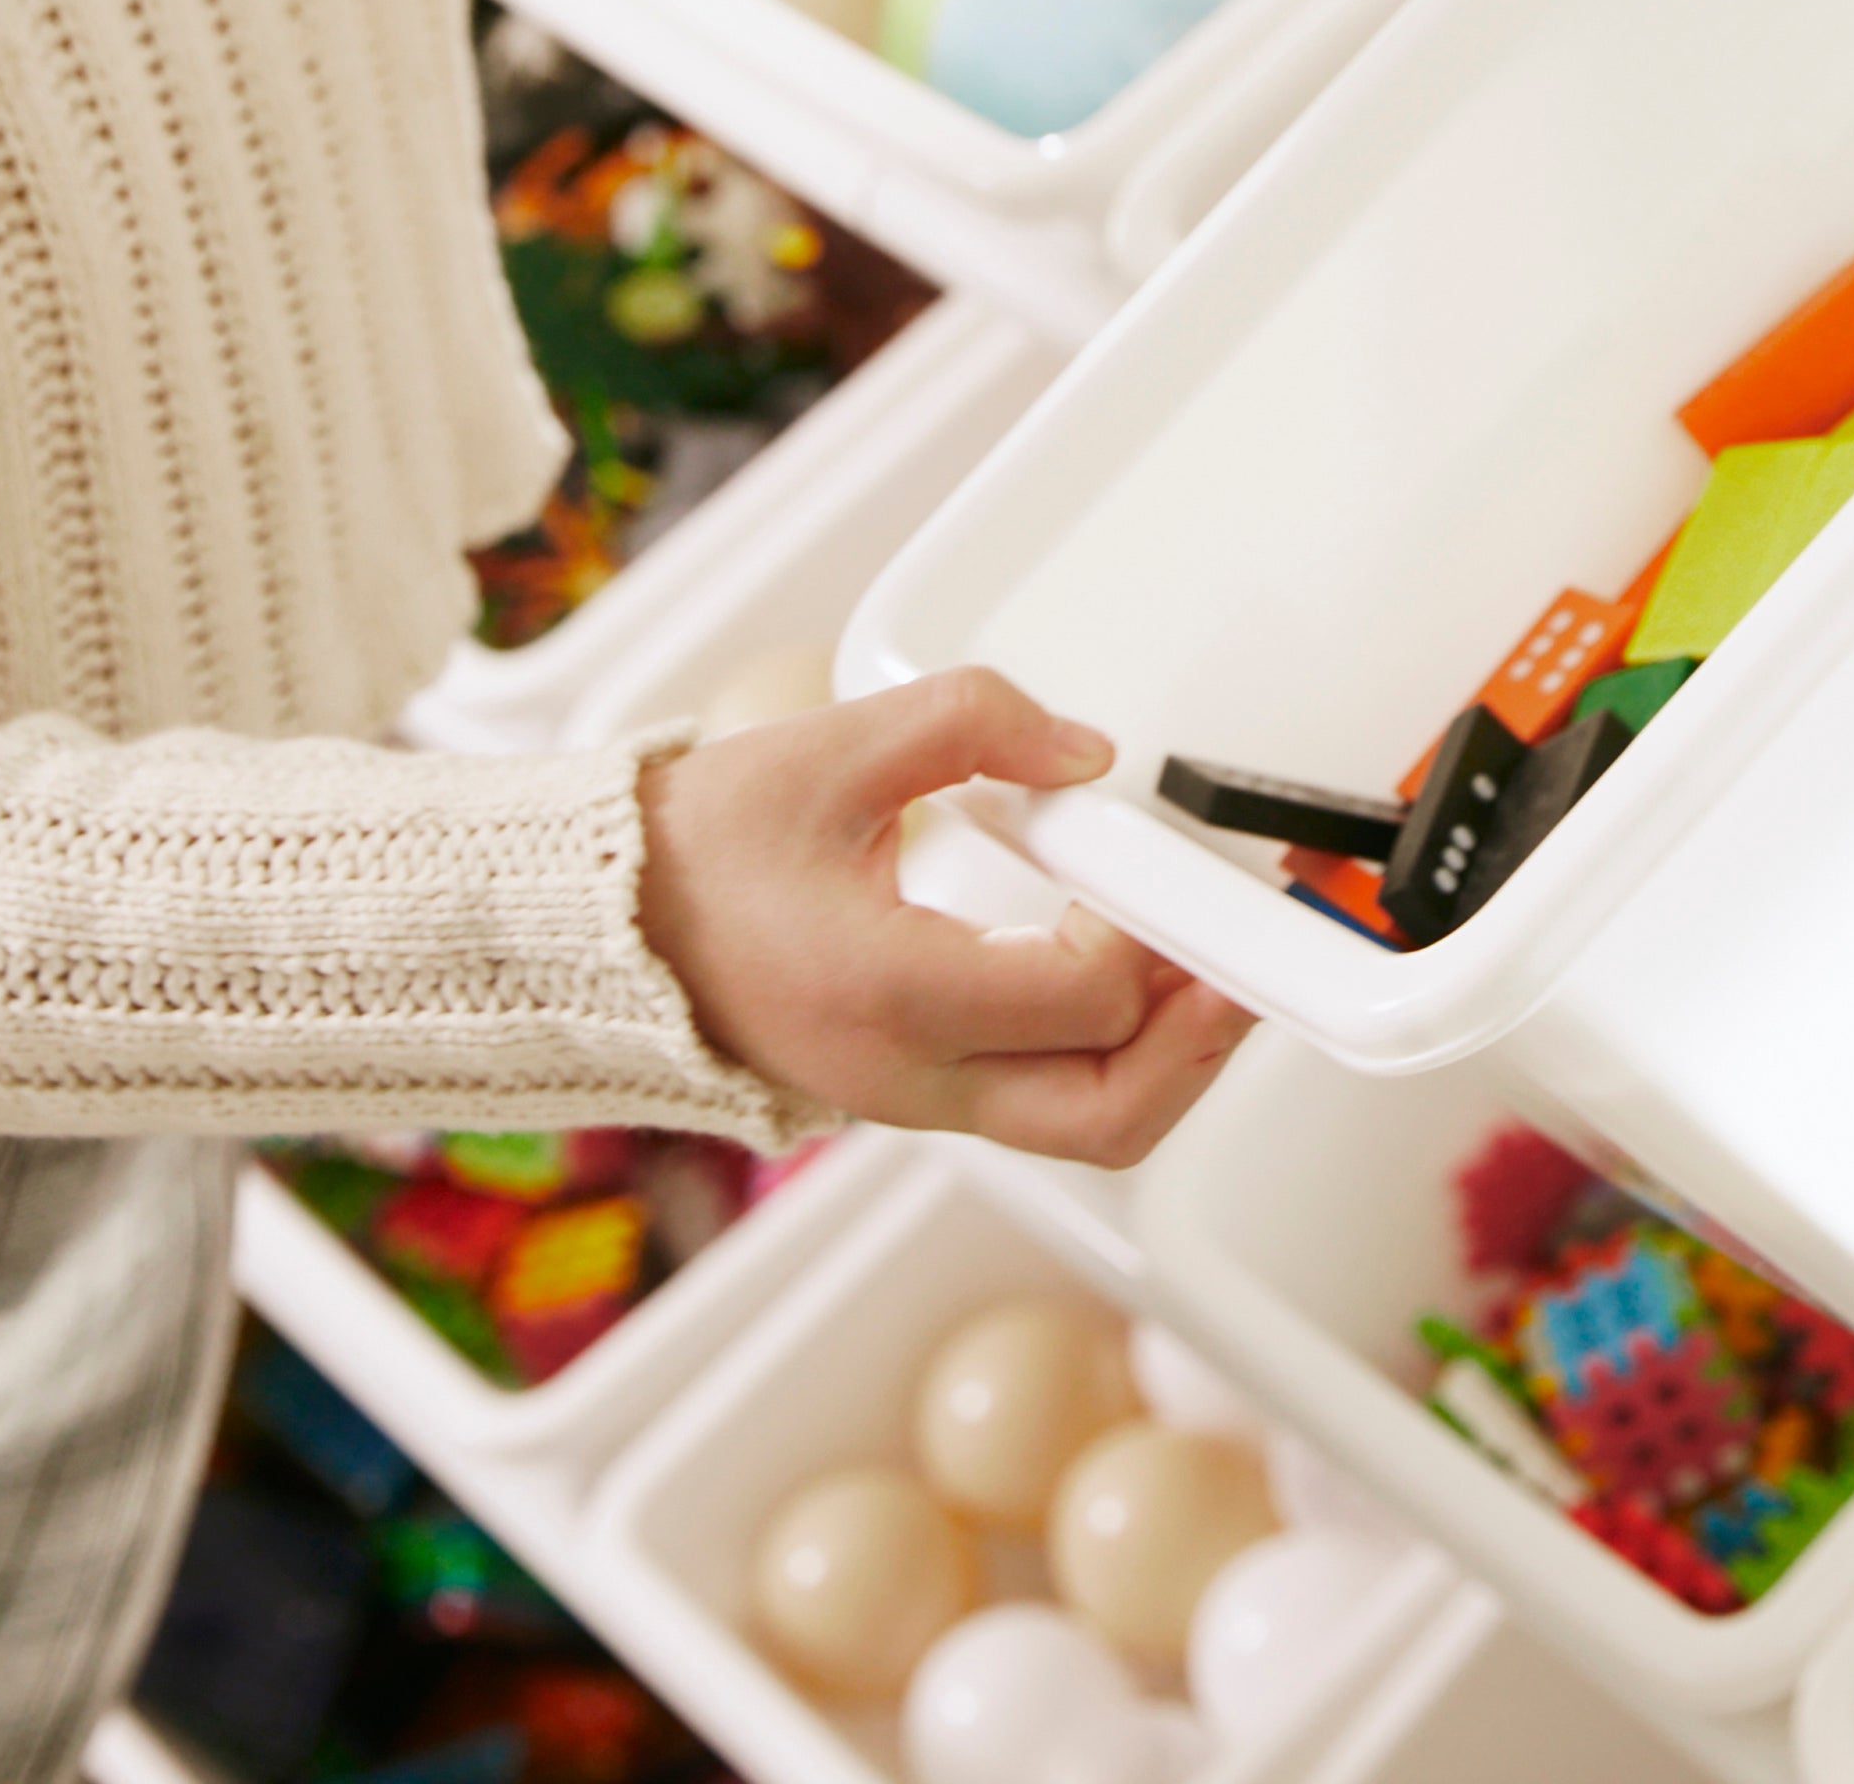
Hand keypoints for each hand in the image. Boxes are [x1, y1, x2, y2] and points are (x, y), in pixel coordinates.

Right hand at [636, 668, 1255, 1166]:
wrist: (612, 928)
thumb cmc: (703, 847)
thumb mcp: (831, 749)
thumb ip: (969, 721)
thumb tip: (1084, 750)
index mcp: (888, 989)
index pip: (1075, 998)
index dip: (1142, 935)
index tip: (1155, 867)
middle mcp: (909, 1074)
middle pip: (1105, 1117)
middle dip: (1197, 1044)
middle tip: (1242, 964)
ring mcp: (914, 1100)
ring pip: (1083, 1131)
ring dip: (1164, 1062)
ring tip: (1204, 975)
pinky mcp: (916, 1096)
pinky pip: (1042, 1110)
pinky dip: (1107, 1060)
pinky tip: (1128, 985)